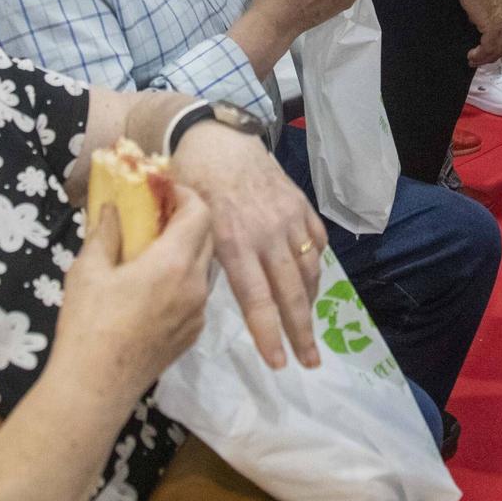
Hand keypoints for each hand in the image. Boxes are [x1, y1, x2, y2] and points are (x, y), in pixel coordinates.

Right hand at [50, 184, 212, 400]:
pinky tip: (152, 289)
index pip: (201, 212)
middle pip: (207, 237)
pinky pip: (196, 296)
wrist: (95, 387)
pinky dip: (182, 281)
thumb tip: (111, 208)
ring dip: (185, 252)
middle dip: (187, 220)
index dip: (186, 194)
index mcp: (174, 263)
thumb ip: (105, 233)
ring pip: (203, 268)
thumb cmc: (89, 324)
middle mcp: (196, 285)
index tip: (163, 191)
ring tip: (152, 253)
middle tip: (156, 217)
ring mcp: (198, 313)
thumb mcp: (88, 270)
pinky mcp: (191, 335)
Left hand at [170, 127, 327, 370]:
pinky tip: (310, 281)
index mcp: (234, 241)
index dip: (269, 334)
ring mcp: (288, 218)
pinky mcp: (300, 204)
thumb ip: (198, 257)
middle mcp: (267, 233)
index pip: (257, 299)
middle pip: (291, 293)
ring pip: (308, 269)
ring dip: (310, 302)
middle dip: (302, 332)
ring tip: (308, 327)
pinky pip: (316, 242)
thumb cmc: (190, 182)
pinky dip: (315, 265)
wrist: (214, 137)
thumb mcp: (185, 223)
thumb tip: (194, 294)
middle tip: (309, 361)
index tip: (278, 363)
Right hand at [454, 0, 501, 66]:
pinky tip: (472, 56)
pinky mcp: (493, 26)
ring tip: (473, 61)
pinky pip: (489, 47)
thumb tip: (477, 19)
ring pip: (498, 47)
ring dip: (485, 57)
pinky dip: (481, 55)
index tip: (488, 50)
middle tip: (480, 60)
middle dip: (493, 54)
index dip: (499, 43)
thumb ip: (486, 8)